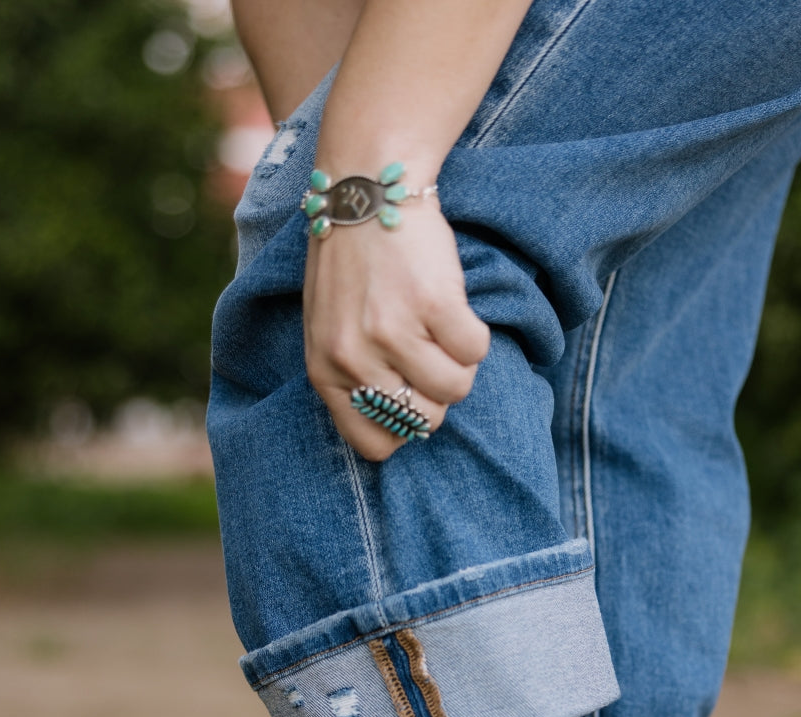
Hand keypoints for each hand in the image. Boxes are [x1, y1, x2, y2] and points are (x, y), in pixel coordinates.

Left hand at [303, 199, 489, 461]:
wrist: (367, 187)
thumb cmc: (352, 263)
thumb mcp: (331, 328)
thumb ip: (353, 377)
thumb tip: (401, 425)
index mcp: (326, 371)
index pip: (374, 444)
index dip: (403, 427)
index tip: (410, 397)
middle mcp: (354, 358)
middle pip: (425, 420)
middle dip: (436, 391)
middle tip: (427, 348)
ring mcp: (393, 332)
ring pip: (456, 388)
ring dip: (460, 361)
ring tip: (439, 325)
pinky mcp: (433, 305)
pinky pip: (475, 349)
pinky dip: (474, 332)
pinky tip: (451, 303)